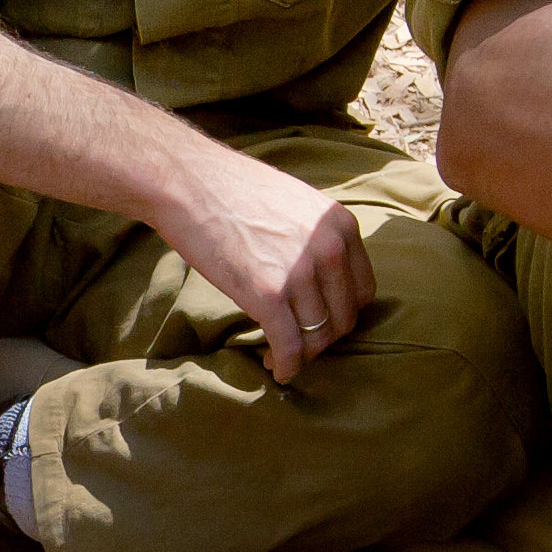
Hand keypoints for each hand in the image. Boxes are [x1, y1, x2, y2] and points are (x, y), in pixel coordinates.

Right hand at [147, 140, 381, 381]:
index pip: (362, 291)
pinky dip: (285, 365)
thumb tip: (320, 279)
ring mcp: (301, 272)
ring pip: (318, 337)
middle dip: (323, 338)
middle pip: (344, 318)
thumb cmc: (232, 191)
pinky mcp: (269, 295)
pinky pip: (290, 346)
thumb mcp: (296, 205)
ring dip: (301, 354)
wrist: (189, 182)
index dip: (341, 313)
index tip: (321, 321)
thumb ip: (317, 239)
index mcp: (341, 226)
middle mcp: (331, 249)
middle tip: (300, 343)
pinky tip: (275, 368)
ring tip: (281, 356)